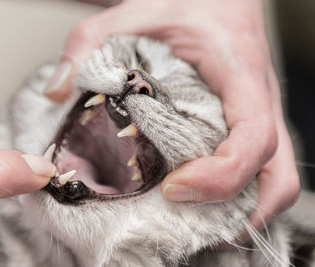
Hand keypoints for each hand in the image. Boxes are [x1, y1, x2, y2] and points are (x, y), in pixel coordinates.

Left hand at [45, 0, 299, 243]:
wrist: (218, 2)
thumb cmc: (189, 6)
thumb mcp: (136, 12)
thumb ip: (91, 41)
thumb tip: (57, 89)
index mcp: (240, 75)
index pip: (253, 138)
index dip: (221, 176)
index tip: (176, 188)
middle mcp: (259, 105)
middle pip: (275, 177)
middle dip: (236, 211)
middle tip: (186, 221)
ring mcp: (259, 121)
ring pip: (273, 183)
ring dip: (238, 212)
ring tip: (194, 223)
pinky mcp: (245, 130)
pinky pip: (258, 176)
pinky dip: (233, 199)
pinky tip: (198, 201)